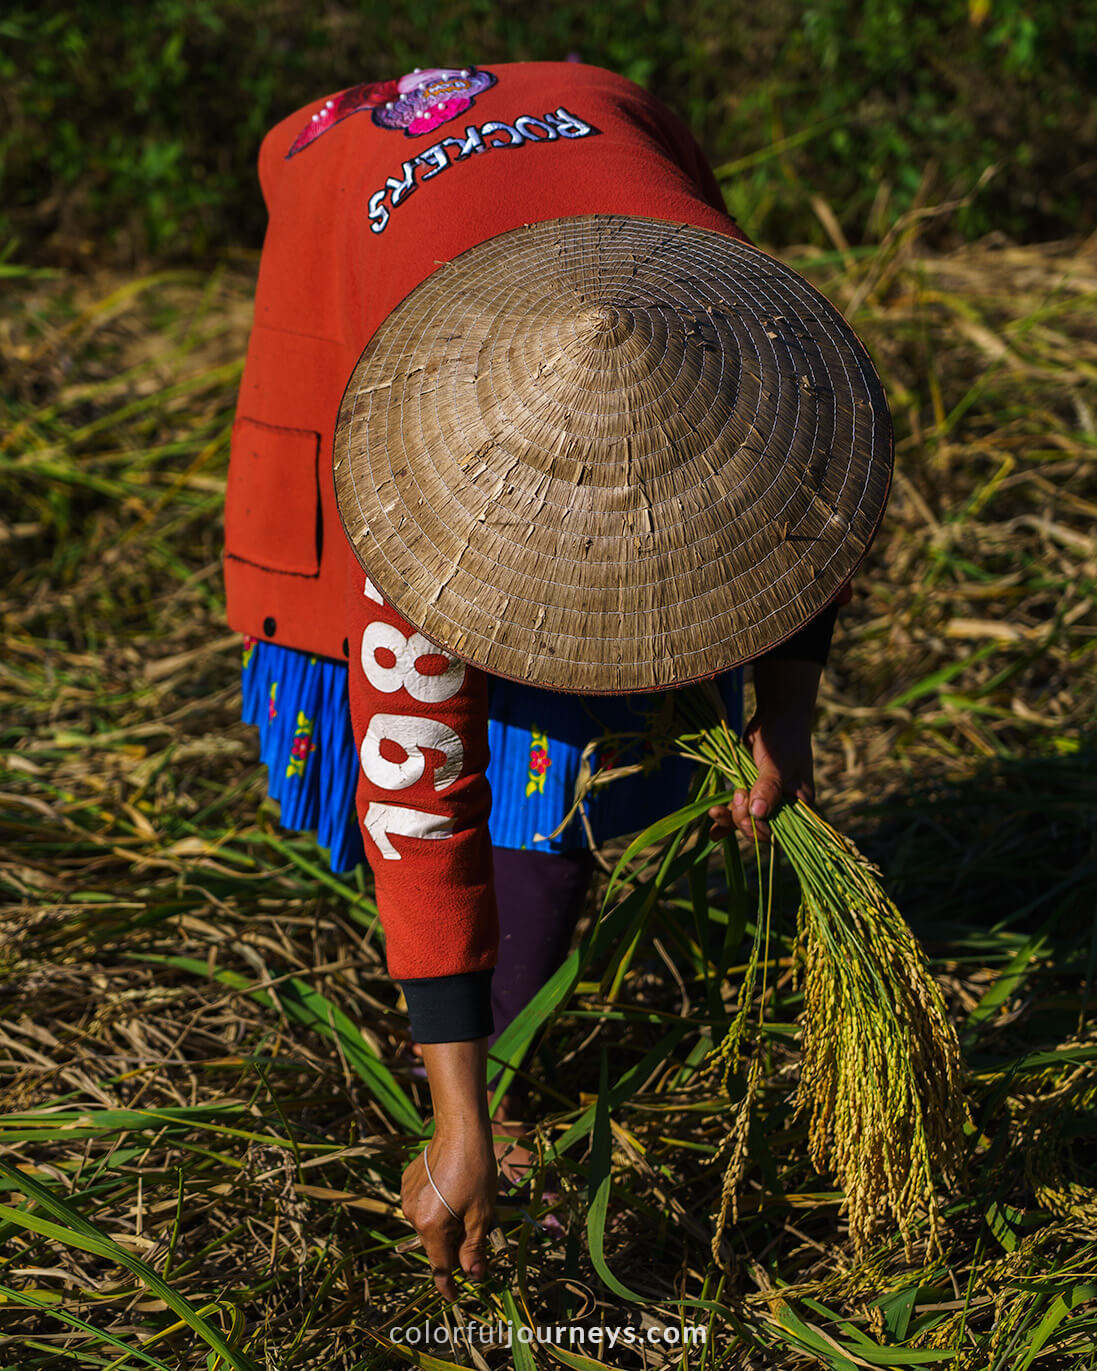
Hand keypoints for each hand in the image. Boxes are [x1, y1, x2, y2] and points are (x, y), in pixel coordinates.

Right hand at [401, 1121, 497, 1300]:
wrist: (460, 1128)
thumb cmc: (476, 1170)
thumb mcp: (482, 1213)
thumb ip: (474, 1248)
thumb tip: (474, 1276)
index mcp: (431, 1226)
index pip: (439, 1267)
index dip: (448, 1285)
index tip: (455, 1297)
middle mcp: (412, 1215)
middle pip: (435, 1246)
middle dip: (453, 1248)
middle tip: (475, 1232)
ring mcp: (407, 1198)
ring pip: (429, 1226)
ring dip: (445, 1225)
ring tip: (465, 1202)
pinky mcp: (407, 1183)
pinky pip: (422, 1206)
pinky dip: (436, 1206)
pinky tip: (450, 1189)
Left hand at [707, 658, 820, 843]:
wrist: (777, 715)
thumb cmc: (784, 738)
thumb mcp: (778, 764)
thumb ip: (768, 788)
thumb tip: (758, 813)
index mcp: (800, 805)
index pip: (780, 831)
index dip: (761, 829)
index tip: (749, 815)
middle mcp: (784, 806)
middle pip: (759, 828)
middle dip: (743, 819)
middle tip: (738, 795)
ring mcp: (766, 799)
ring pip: (746, 820)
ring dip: (730, 818)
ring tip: (715, 810)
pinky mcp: (751, 790)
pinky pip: (738, 811)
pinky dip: (725, 820)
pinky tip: (713, 832)